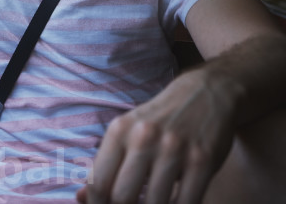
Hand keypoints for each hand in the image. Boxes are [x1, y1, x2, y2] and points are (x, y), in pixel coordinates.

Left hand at [77, 71, 236, 203]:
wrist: (205, 92)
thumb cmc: (158, 121)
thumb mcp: (126, 134)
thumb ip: (105, 166)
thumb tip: (79, 197)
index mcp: (119, 131)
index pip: (98, 183)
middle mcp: (144, 137)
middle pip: (122, 197)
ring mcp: (174, 149)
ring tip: (153, 203)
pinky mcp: (203, 159)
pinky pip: (187, 202)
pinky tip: (175, 202)